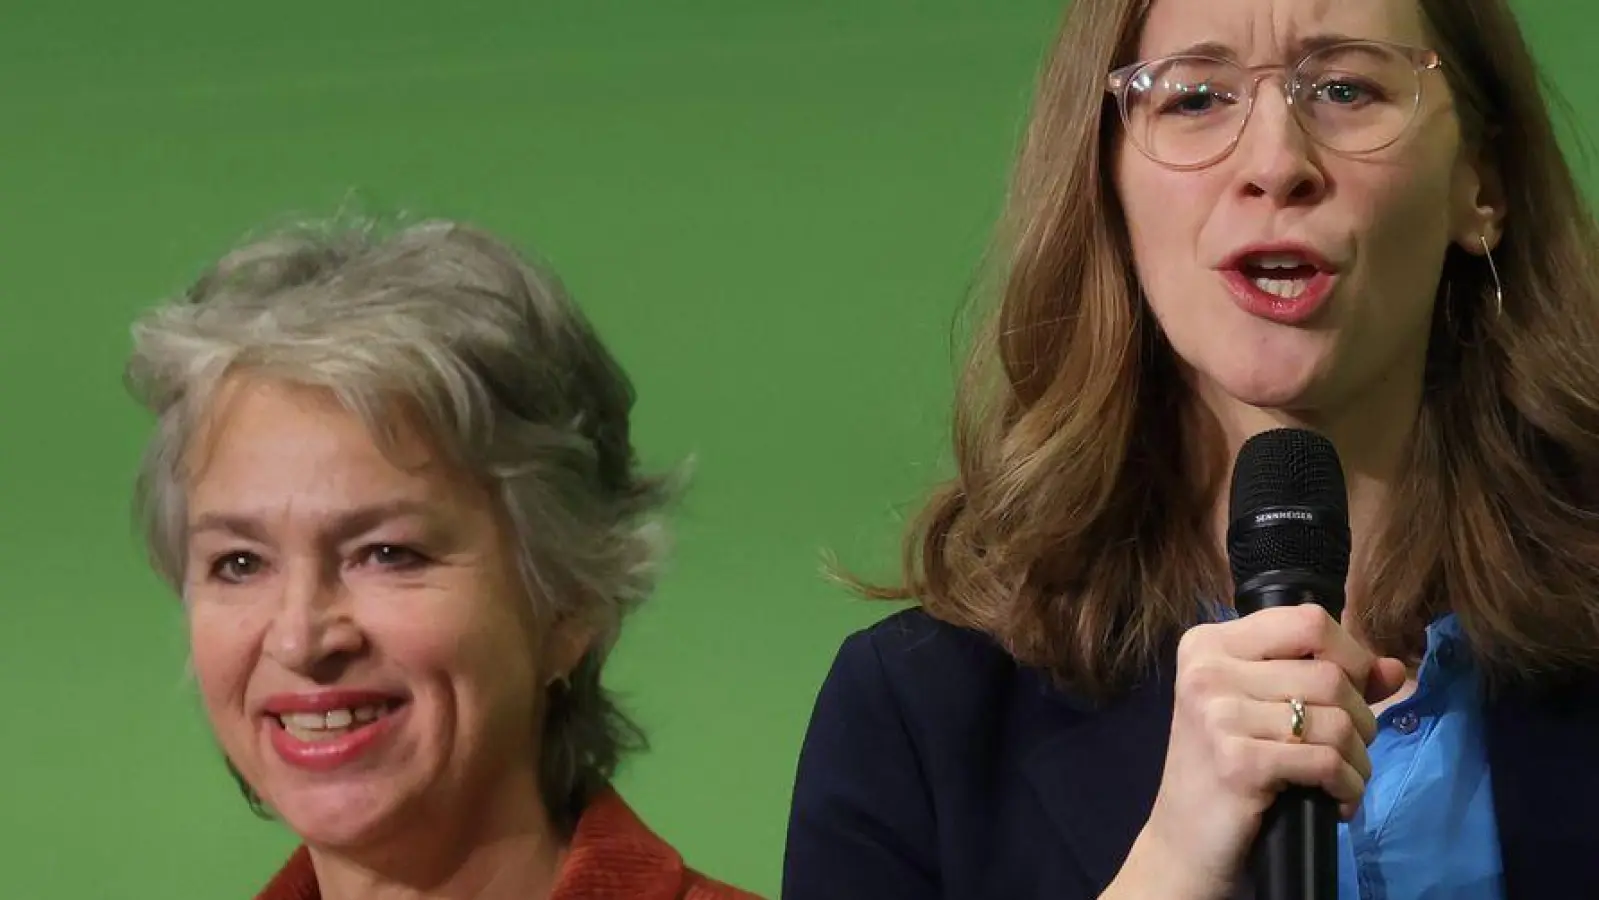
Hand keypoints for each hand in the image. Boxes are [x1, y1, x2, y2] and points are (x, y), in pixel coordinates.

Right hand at [1106, 605, 1407, 899]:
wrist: (1183, 842)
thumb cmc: (1224, 768)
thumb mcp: (1265, 710)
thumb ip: (1326, 678)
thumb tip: (1392, 669)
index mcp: (1209, 644)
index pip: (1309, 620)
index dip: (1350, 655)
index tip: (1349, 693)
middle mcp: (1207, 670)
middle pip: (1331, 674)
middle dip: (1361, 718)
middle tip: (1348, 748)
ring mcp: (1218, 714)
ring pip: (1337, 720)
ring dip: (1358, 759)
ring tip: (1342, 778)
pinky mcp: (1237, 761)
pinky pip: (1327, 762)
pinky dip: (1348, 787)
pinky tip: (1335, 800)